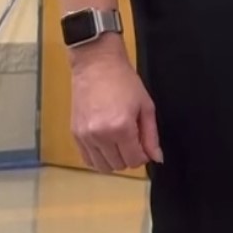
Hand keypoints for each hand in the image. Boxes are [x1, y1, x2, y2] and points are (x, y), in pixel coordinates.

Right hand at [70, 43, 161, 172]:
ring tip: (119, 143)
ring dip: (114, 160)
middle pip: (118, 165)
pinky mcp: (75, 134)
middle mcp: (100, 136)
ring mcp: (85, 136)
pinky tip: (105, 145)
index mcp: (121, 128)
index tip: (144, 144)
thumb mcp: (146, 107)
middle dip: (129, 157)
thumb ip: (151, 136)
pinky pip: (86, 159)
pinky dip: (98, 158)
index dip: (143, 156)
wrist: (97, 66)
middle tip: (132, 140)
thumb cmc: (124, 82)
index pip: (134, 161)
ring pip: (102, 167)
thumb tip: (157, 158)